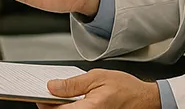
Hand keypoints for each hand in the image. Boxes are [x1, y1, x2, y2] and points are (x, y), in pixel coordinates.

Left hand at [37, 70, 160, 108]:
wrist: (145, 100)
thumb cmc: (126, 89)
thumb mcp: (98, 77)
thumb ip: (73, 84)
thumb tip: (53, 86)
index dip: (44, 102)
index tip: (39, 94)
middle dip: (51, 105)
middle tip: (49, 93)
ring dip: (61, 107)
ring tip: (60, 95)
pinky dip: (70, 108)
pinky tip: (70, 101)